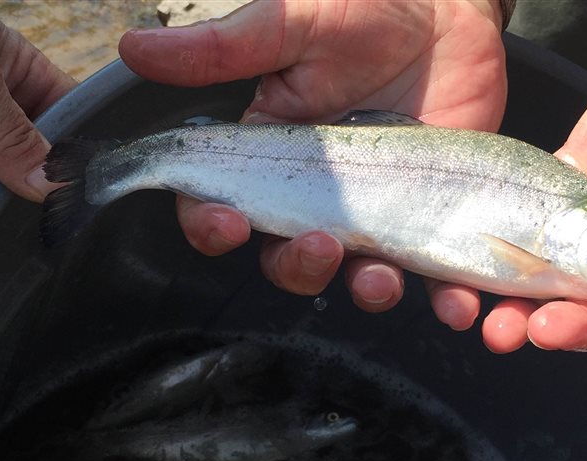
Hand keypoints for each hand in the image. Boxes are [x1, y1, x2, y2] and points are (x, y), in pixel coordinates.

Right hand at [118, 0, 507, 323]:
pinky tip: (456, 305)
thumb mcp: (290, 20)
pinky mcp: (431, 220)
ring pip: (353, 276)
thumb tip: (130, 49)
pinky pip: (433, 274)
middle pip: (284, 257)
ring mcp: (374, 213)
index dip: (211, 226)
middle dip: (295, 265)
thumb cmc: (364, 7)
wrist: (452, 8)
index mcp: (270, 155)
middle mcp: (316, 196)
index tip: (225, 222)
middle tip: (320, 244)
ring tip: (379, 278)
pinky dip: (443, 298)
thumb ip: (222, 48)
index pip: (220, 208)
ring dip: (362, 290)